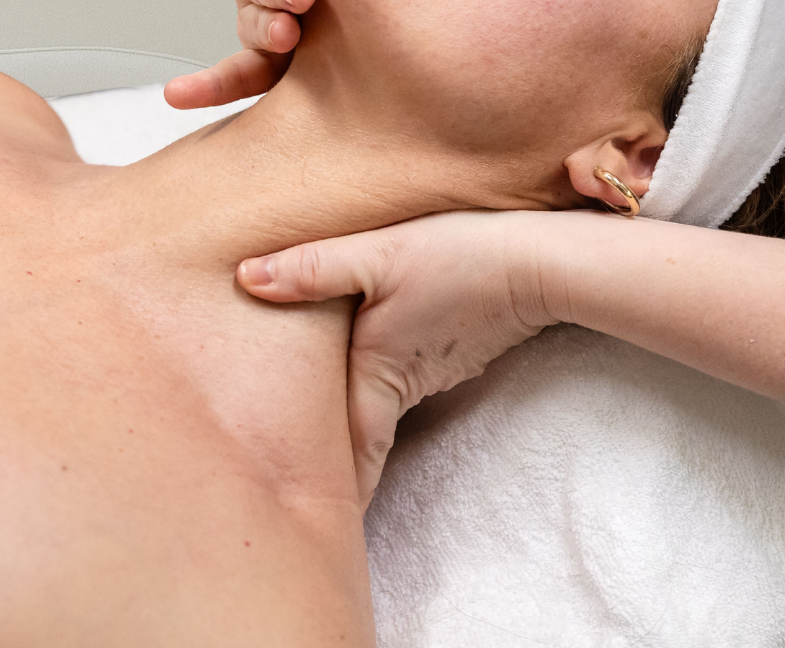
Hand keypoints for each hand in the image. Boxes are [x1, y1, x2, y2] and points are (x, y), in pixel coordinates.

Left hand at [236, 211, 557, 504]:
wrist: (540, 260)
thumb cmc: (456, 258)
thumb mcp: (376, 255)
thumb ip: (310, 268)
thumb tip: (245, 278)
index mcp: (378, 374)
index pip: (348, 456)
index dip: (323, 492)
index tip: (296, 528)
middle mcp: (404, 383)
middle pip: (359, 437)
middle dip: (328, 464)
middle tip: (288, 489)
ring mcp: (432, 369)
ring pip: (379, 407)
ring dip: (350, 425)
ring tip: (312, 440)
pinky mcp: (448, 350)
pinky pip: (402, 379)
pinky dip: (377, 390)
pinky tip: (364, 371)